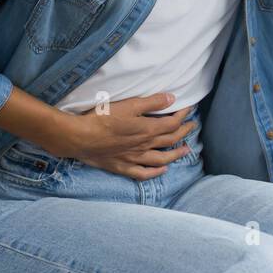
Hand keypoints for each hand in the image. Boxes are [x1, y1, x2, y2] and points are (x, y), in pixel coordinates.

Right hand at [59, 93, 196, 179]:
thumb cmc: (103, 117)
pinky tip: (162, 170)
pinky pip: (143, 173)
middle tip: (192, 126)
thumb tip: (173, 98)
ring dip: (176, 154)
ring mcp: (134, 159)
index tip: (189, 109)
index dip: (183, 115)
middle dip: (184, 132)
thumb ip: (152, 102)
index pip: (172, 123)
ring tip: (186, 150)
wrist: (80, 137)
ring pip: (161, 159)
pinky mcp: (122, 167)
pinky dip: (155, 173)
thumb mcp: (129, 104)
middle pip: (170, 140)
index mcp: (148, 129)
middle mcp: (144, 146)